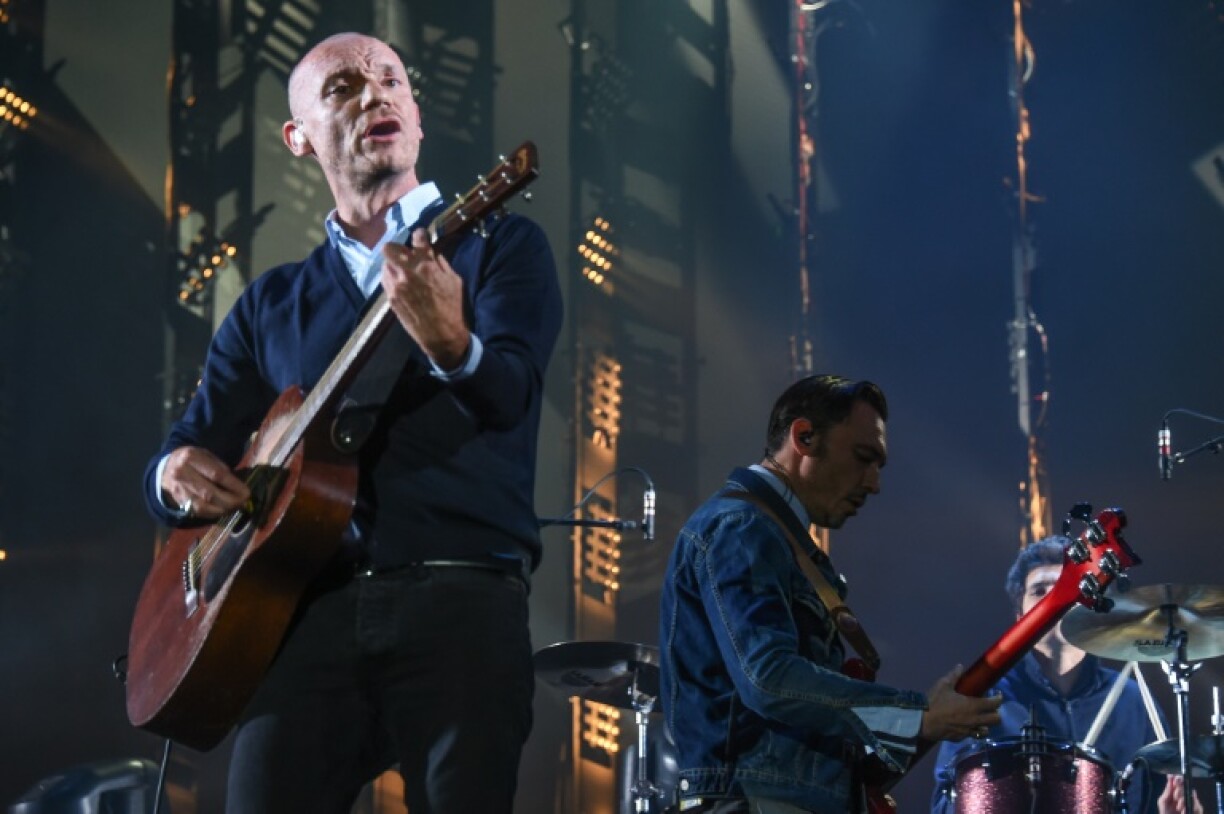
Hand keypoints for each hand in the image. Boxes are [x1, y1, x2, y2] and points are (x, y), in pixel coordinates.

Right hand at [161, 446, 249, 519]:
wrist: (166, 468)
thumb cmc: (192, 460)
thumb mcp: (205, 455)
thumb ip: (219, 467)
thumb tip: (237, 484)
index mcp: (191, 458)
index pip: (216, 474)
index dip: (233, 485)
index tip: (246, 492)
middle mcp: (182, 474)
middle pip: (210, 493)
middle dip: (231, 500)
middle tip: (244, 502)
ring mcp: (179, 489)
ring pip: (204, 506)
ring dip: (223, 509)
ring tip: (236, 507)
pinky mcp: (179, 501)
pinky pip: (198, 512)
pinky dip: (213, 514)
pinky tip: (224, 510)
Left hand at [382, 229, 470, 368]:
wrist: (442, 335)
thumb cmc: (452, 307)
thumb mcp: (454, 280)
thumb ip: (440, 262)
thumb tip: (430, 251)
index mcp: (426, 264)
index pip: (417, 237)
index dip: (420, 235)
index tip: (421, 237)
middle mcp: (407, 272)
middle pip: (389, 248)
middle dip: (397, 249)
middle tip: (405, 255)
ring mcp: (396, 285)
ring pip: (385, 264)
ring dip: (393, 265)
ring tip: (403, 272)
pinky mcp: (390, 298)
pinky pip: (385, 280)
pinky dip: (392, 278)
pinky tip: (401, 284)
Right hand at [919, 665, 1002, 742]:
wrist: (922, 721)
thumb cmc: (934, 702)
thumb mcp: (943, 685)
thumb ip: (954, 676)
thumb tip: (960, 666)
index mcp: (973, 705)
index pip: (994, 704)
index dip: (999, 699)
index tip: (998, 695)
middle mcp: (975, 720)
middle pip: (996, 720)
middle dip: (996, 713)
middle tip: (990, 708)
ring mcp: (969, 730)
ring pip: (986, 731)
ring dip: (986, 724)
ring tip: (980, 719)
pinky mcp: (961, 738)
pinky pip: (973, 735)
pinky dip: (973, 731)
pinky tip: (967, 726)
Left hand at [1158, 774, 1203, 813]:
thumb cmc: (1167, 813)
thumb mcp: (1164, 801)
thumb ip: (1167, 790)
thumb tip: (1170, 777)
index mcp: (1176, 792)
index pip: (1180, 781)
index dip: (1178, 778)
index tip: (1175, 779)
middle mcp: (1186, 796)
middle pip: (1187, 786)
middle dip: (1180, 790)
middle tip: (1175, 796)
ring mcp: (1193, 802)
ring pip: (1192, 795)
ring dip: (1183, 800)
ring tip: (1178, 806)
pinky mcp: (1198, 809)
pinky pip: (1197, 805)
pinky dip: (1188, 807)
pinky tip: (1182, 811)